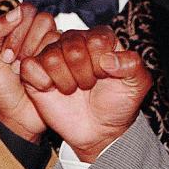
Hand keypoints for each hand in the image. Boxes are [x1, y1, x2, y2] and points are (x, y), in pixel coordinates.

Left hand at [0, 3, 58, 142]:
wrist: (15, 116)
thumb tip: (16, 11)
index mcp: (16, 27)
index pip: (25, 11)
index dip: (17, 32)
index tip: (6, 56)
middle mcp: (36, 33)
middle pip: (43, 19)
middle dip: (28, 44)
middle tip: (16, 65)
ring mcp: (52, 46)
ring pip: (56, 34)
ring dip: (40, 55)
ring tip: (27, 72)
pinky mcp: (65, 60)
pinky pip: (66, 51)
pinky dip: (52, 65)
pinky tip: (42, 79)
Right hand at [20, 28, 150, 161]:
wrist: (99, 130)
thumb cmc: (117, 103)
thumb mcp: (137, 84)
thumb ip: (132, 65)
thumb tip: (108, 59)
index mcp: (98, 38)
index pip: (96, 39)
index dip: (101, 62)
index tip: (105, 76)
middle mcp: (74, 41)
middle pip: (72, 47)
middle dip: (84, 74)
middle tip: (89, 85)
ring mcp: (52, 55)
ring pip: (52, 57)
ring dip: (66, 81)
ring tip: (73, 89)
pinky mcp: (34, 72)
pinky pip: (30, 67)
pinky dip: (43, 82)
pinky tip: (53, 89)